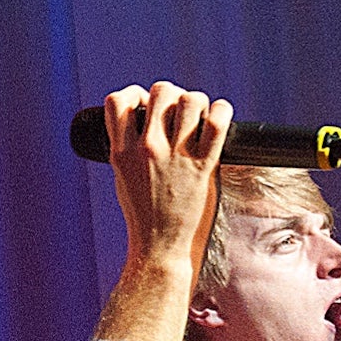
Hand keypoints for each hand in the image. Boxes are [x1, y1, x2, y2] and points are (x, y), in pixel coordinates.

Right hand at [103, 82, 231, 272]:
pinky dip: (222, 111)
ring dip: (198, 102)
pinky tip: (219, 116)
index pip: (118, 100)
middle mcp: (148, 150)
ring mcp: (176, 158)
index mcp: (122, 153)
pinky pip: (217, 122)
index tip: (144, 107)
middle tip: (178, 111)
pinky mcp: (203, 167)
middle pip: (161, 91)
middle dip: (172, 95)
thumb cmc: (144, 216)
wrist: (161, 249)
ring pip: (191, 100)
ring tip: (199, 117)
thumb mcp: (123, 178)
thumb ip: (129, 149)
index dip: (135, 95)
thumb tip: (143, 121)